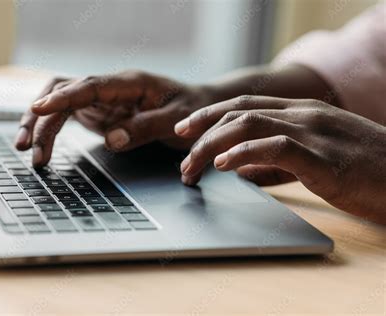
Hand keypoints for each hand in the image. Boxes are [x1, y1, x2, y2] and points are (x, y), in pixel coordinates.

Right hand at [15, 71, 214, 166]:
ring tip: (29, 152)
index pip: (89, 85)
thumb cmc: (191, 109)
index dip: (62, 97)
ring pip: (60, 104)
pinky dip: (52, 129)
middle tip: (29, 149)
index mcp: (129, 83)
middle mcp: (110, 88)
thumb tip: (111, 141)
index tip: (38, 109)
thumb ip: (145, 128)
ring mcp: (102, 100)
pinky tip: (42, 145)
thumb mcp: (176, 120)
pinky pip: (68, 115)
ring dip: (41, 124)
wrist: (197, 108)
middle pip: (65, 93)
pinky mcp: (99, 113)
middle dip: (41, 118)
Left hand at [175, 96, 385, 223]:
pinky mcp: (324, 157)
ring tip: (194, 166)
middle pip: (239, 113)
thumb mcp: (313, 159)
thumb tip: (237, 169)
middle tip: (181, 155)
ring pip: (250, 126)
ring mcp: (314, 132)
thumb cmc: (364, 171)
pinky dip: (244, 154)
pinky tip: (224, 165)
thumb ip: (274, 162)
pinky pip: (275, 148)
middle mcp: (304, 114)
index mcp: (302, 111)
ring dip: (214, 146)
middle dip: (202, 132)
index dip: (210, 115)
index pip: (244, 105)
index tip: (185, 129)